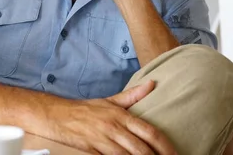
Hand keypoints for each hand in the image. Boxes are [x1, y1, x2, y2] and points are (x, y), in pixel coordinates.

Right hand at [48, 80, 175, 153]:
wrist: (57, 115)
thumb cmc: (84, 110)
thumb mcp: (109, 101)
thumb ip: (132, 96)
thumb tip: (152, 84)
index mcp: (120, 115)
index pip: (150, 132)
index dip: (165, 146)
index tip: (175, 154)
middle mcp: (113, 127)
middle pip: (142, 148)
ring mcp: (102, 139)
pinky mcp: (92, 150)